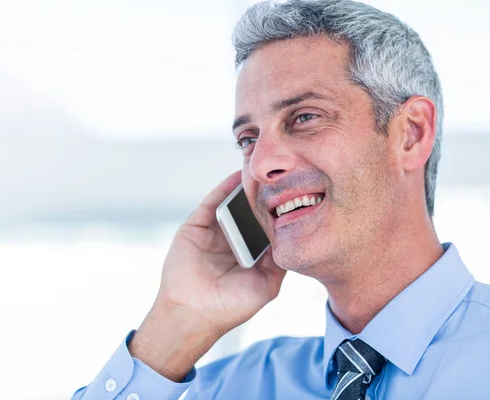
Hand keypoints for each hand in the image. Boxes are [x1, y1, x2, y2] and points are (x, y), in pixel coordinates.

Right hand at [129, 171, 285, 380]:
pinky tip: (240, 176)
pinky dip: (226, 188)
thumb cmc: (230, 306)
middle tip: (282, 177)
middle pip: (252, 211)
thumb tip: (292, 233)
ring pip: (234, 203)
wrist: (192, 313)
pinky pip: (213, 201)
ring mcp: (215, 232)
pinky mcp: (197, 225)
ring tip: (264, 172)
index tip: (297, 194)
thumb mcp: (266, 284)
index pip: (267, 227)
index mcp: (250, 255)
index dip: (279, 213)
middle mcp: (234, 241)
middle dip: (265, 196)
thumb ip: (279, 260)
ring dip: (247, 188)